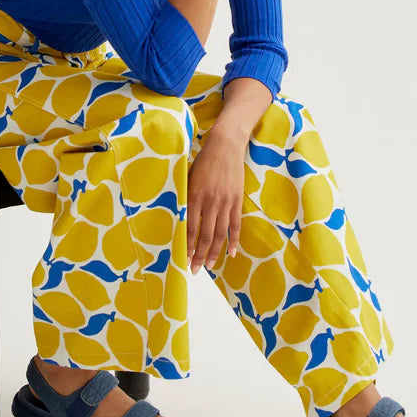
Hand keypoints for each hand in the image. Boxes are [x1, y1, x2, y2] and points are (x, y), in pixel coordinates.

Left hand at [186, 132, 245, 273]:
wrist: (226, 146)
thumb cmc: (203, 160)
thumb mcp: (188, 177)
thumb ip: (185, 197)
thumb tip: (179, 216)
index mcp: (195, 196)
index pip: (189, 228)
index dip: (186, 246)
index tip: (183, 259)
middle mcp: (210, 202)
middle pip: (204, 236)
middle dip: (199, 255)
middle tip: (195, 270)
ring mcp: (225, 202)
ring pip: (220, 234)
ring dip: (214, 252)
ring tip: (209, 266)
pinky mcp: (237, 201)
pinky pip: (235, 225)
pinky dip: (234, 241)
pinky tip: (231, 253)